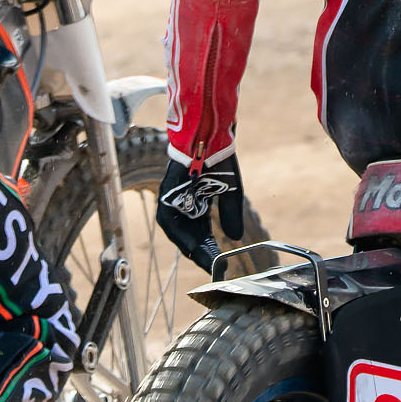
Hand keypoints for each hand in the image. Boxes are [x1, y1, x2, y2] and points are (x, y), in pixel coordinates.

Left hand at [156, 148, 246, 271]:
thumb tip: (235, 238)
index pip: (201, 234)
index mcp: (196, 204)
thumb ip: (230, 214)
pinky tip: (191, 243)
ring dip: (189, 246)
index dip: (210, 250)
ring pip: (176, 230)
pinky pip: (167, 218)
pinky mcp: (165, 191)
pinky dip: (179, 233)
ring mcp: (172, 198)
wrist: (210, 134)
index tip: (220, 265)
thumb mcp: (230, 192)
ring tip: (204, 259)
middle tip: (213, 267)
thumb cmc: (218, 159)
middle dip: (201, 252)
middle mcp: (182, 203)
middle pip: (188, 235)